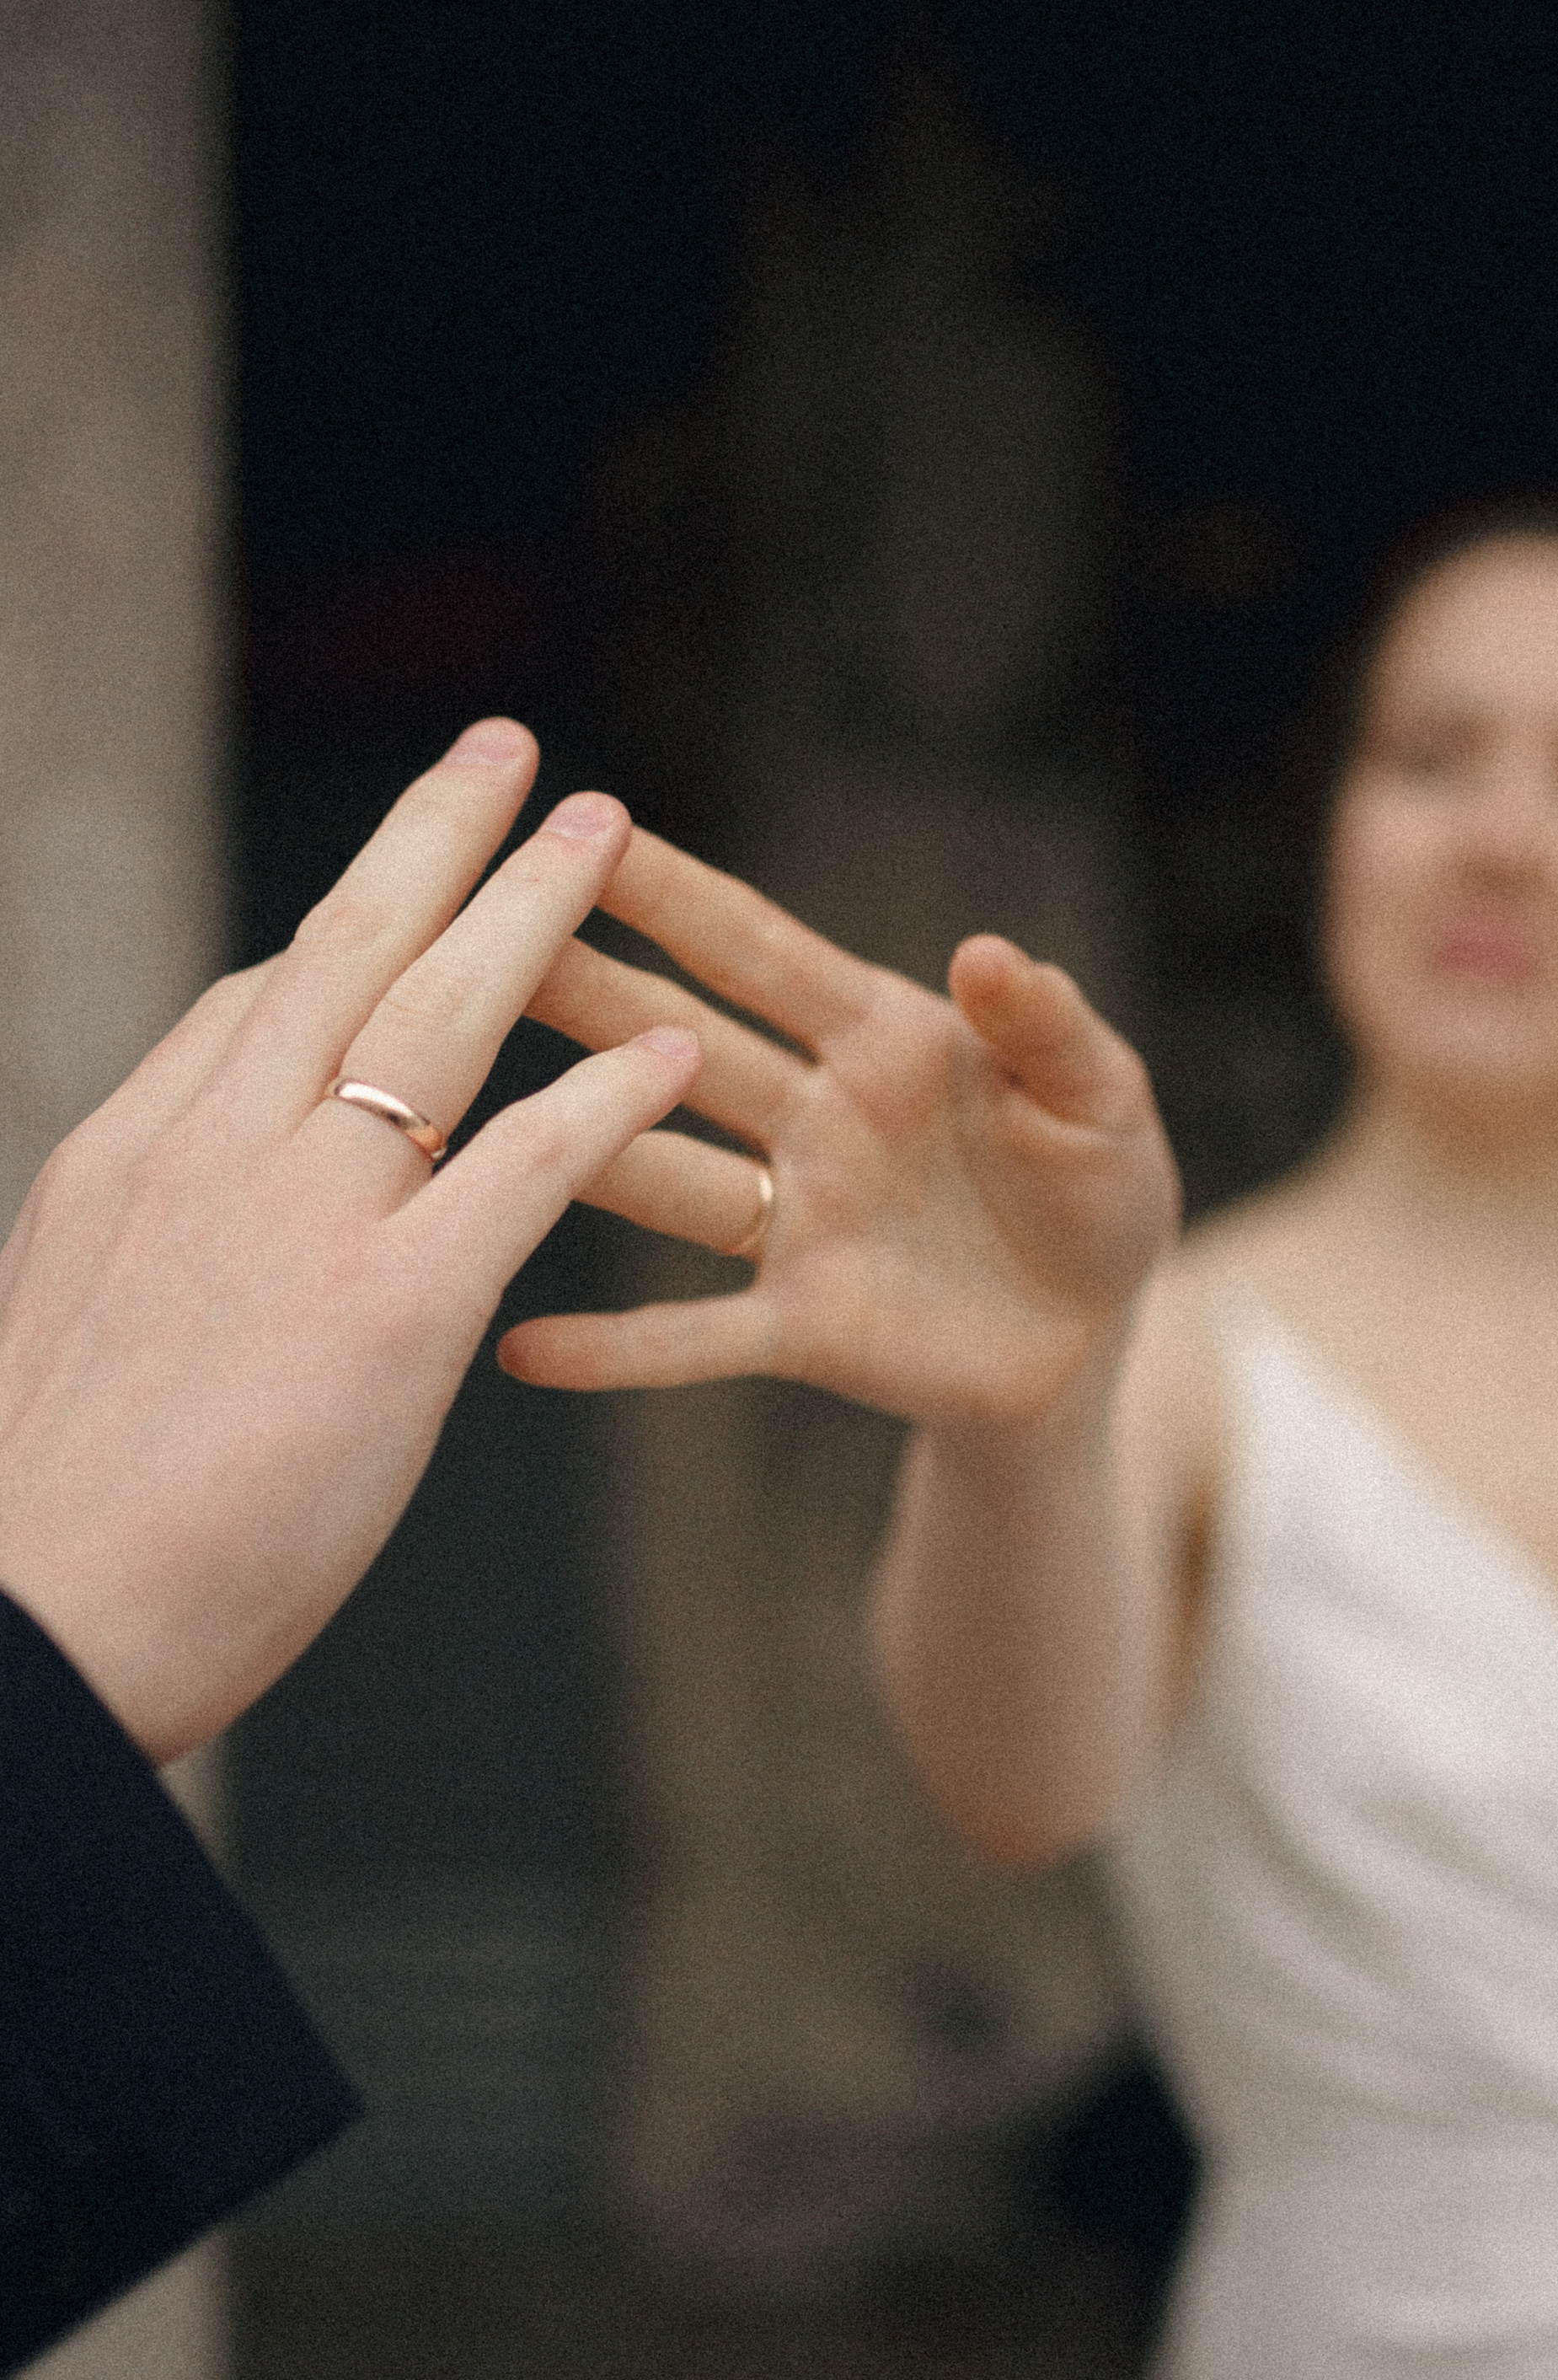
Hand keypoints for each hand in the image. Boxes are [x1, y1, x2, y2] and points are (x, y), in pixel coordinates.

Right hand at [0, 723, 699, 1760]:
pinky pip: (522, 1168)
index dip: (341, 935)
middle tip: (510, 754)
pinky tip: (672, 1050)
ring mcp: (303, 1221)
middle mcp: (214, 1156)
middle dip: (436, 840)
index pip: (251, 1013)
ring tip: (607, 827)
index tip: (398, 885)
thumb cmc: (45, 1530)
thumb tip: (158, 1251)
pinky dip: (604, 1099)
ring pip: (436, 1017)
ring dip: (532, 911)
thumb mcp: (65, 1339)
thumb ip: (139, 1265)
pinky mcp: (391, 1311)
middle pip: (341, 953)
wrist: (27, 1625)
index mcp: (131, 1164)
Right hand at [499, 826, 1181, 1419]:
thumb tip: (988, 951)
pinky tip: (518, 1345)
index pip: (757, 949)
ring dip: (569, 1143)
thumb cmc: (1099, 1192)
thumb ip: (1050, 1026)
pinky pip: (695, 1336)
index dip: (672, 892)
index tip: (577, 826)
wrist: (1090, 1340)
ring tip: (455, 1113)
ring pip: (660, 1175)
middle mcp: (812, 1117)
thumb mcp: (1105, 1099)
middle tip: (465, 934)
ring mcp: (795, 1223)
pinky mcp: (801, 1326)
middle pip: (674, 1042)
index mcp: (880, 1037)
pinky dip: (613, 1347)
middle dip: (578, 987)